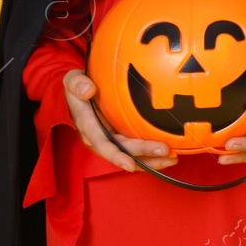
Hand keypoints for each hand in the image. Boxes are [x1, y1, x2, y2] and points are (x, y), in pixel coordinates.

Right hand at [62, 68, 176, 172]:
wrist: (77, 93)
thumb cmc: (78, 87)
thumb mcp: (72, 81)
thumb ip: (77, 84)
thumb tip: (88, 90)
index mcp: (88, 126)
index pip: (102, 144)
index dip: (116, 155)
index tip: (129, 164)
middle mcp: (99, 138)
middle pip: (124, 150)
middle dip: (145, 154)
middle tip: (167, 152)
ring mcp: (111, 139)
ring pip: (131, 155)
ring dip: (152, 160)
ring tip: (172, 158)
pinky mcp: (120, 138)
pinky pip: (135, 151)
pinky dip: (151, 155)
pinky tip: (169, 155)